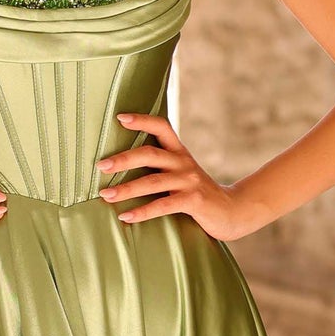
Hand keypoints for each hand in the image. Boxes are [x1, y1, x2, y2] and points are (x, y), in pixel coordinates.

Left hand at [97, 113, 254, 239]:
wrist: (233, 211)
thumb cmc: (198, 194)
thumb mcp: (183, 174)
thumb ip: (162, 168)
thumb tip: (124, 166)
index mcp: (180, 153)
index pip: (161, 127)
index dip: (142, 120)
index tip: (120, 118)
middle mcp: (184, 163)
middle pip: (150, 154)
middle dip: (123, 159)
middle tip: (101, 166)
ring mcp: (190, 181)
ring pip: (152, 182)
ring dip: (126, 189)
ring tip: (105, 195)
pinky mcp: (194, 201)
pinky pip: (163, 206)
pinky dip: (142, 212)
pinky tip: (126, 217)